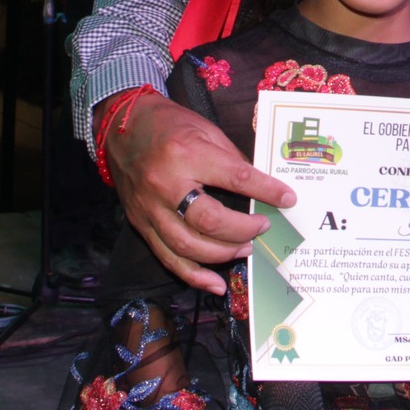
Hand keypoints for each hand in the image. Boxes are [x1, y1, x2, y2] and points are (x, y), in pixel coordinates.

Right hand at [102, 93, 299, 294]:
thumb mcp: (207, 130)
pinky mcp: (141, 224)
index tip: (288, 199)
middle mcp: (166, 184)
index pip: (235, 177)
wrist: (122, 127)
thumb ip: (232, 160)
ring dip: (223, 254)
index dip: (266, 191)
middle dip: (243, 229)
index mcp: (187, 153)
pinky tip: (216, 284)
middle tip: (263, 227)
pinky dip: (194, 276)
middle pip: (209, 220)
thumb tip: (261, 187)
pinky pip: (168, 258)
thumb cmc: (169, 125)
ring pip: (188, 246)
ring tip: (246, 248)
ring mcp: (150, 208)